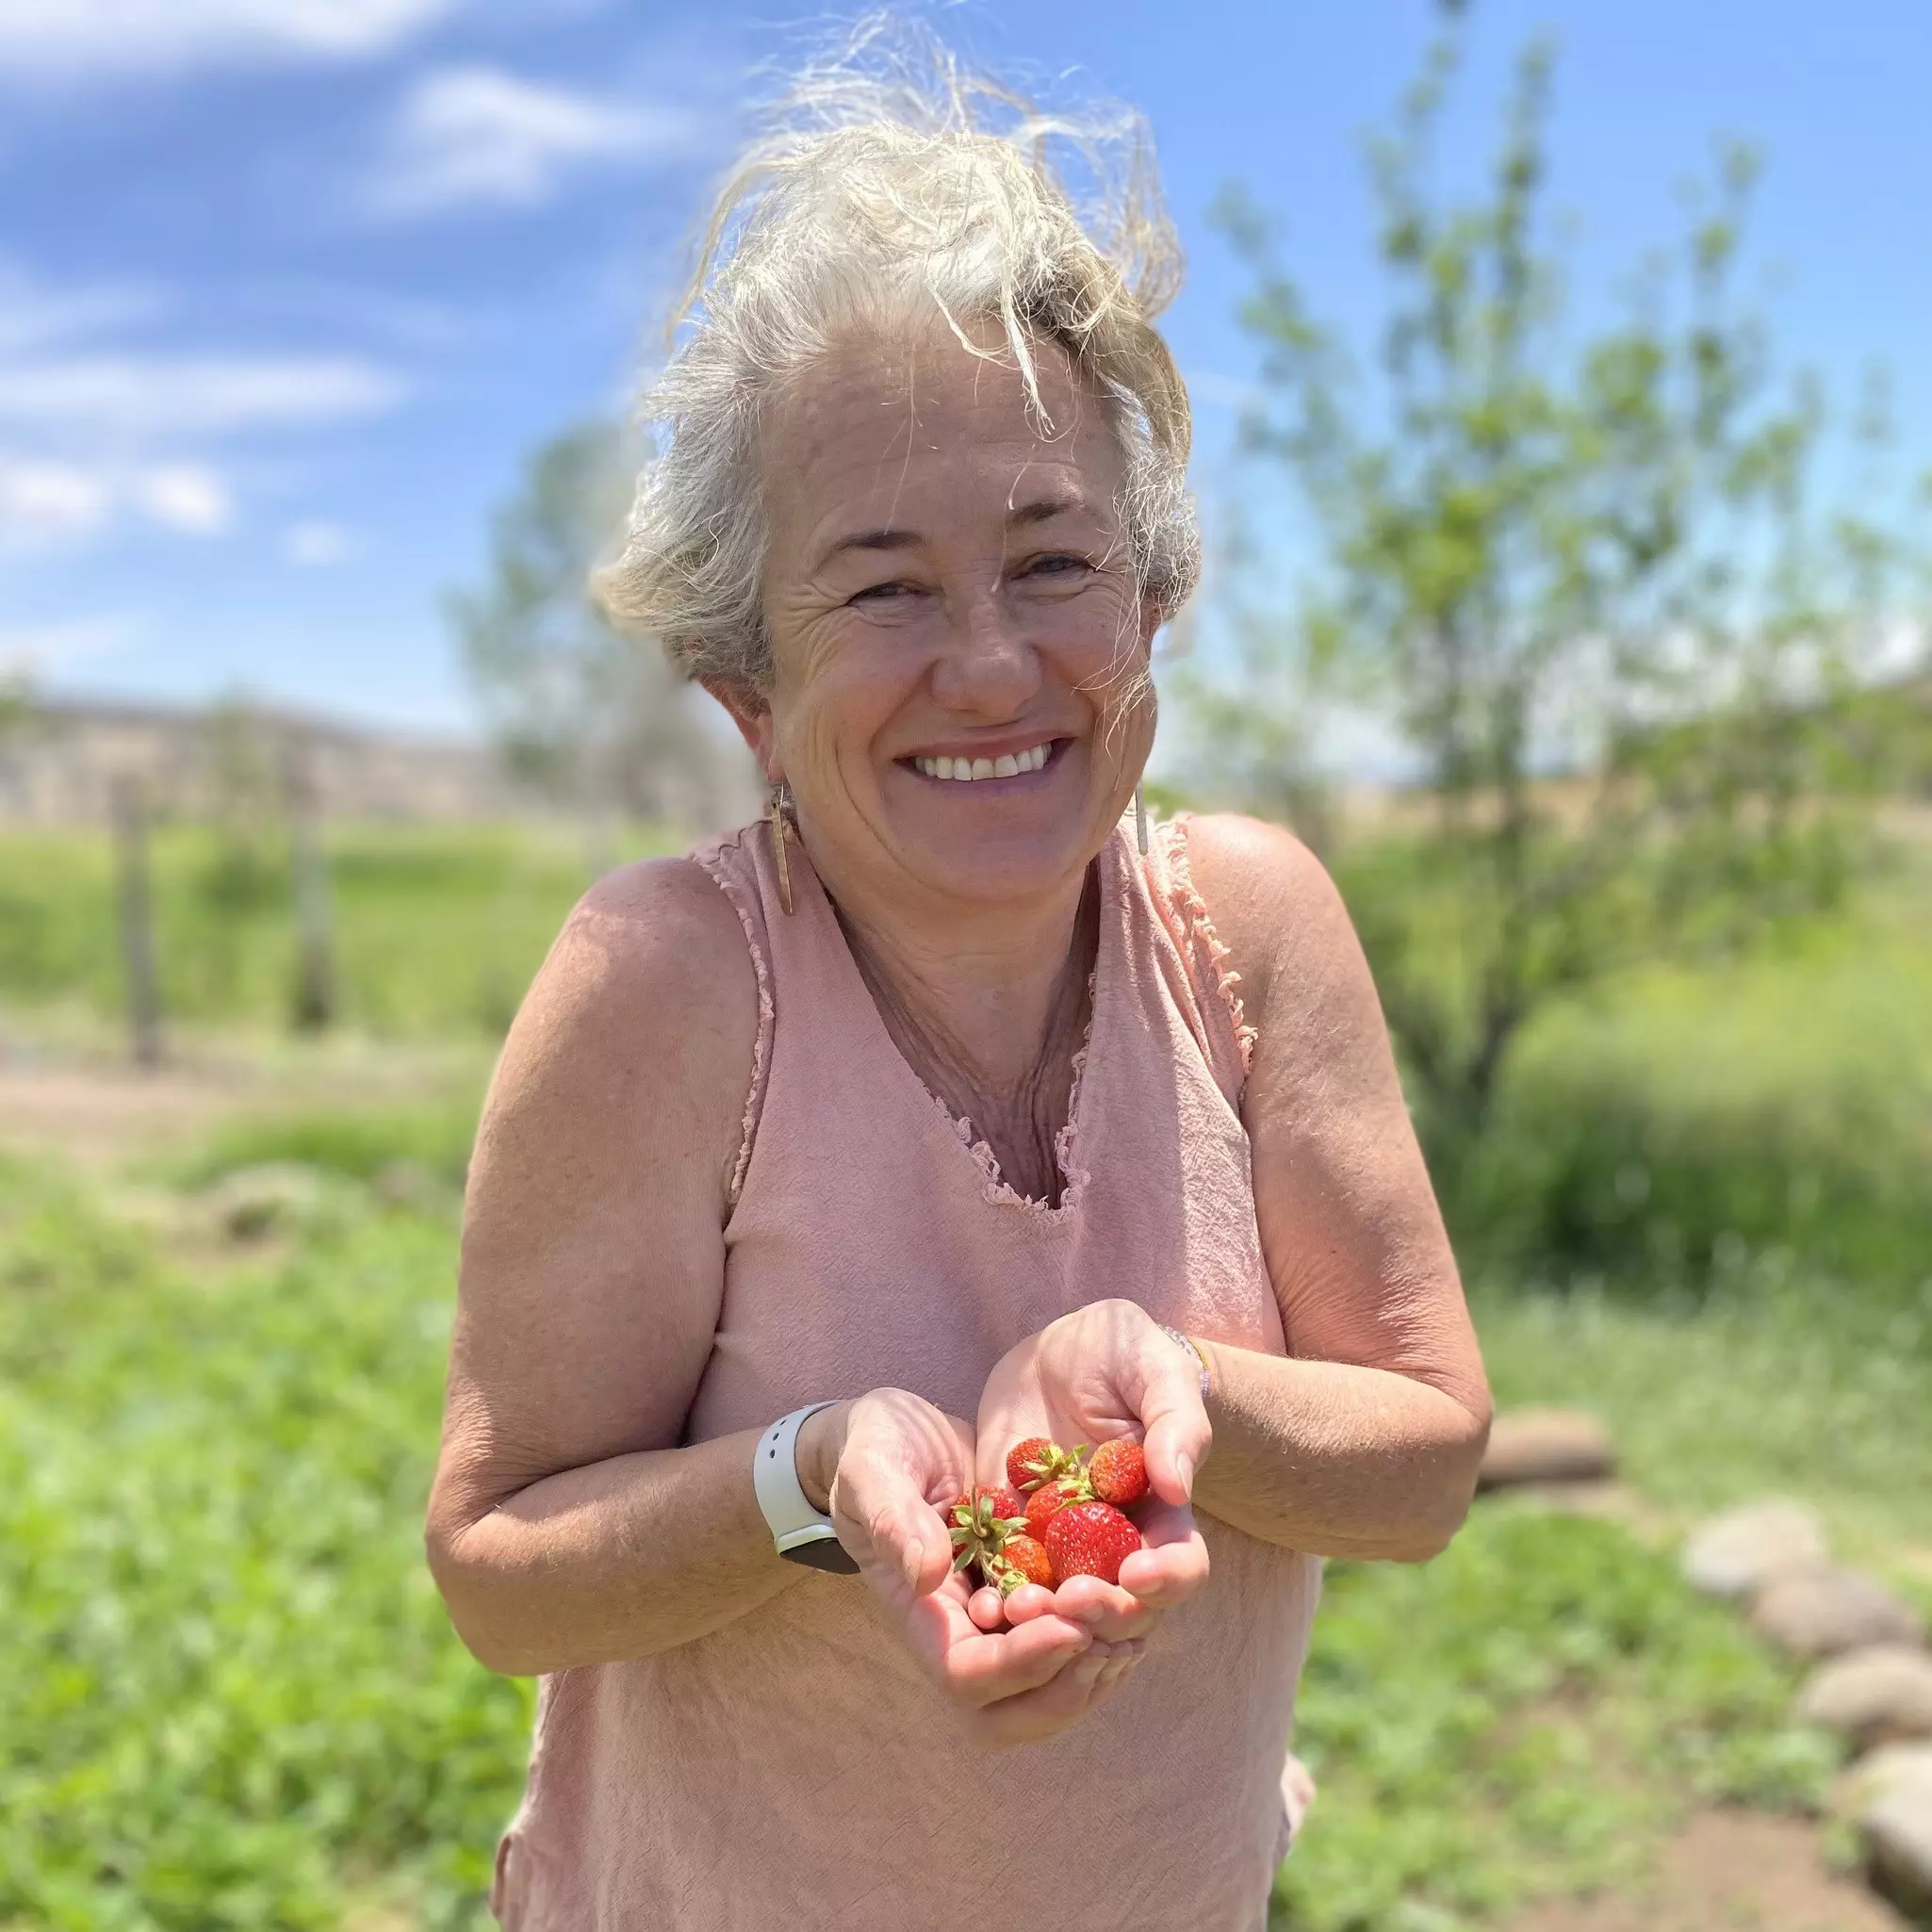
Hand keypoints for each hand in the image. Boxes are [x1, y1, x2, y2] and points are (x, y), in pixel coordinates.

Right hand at [805, 1388, 1143, 1747]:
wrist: (899, 1433)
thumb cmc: (876, 1449)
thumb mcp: (873, 1469)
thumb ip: (892, 1517)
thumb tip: (927, 1575)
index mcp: (924, 1615)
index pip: (968, 1676)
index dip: (1019, 1664)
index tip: (1068, 1624)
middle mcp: (965, 1632)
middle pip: (1013, 1713)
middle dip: (1065, 1688)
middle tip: (1108, 1640)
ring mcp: (1002, 1620)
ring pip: (1052, 1690)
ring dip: (1095, 1669)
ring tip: (1132, 1625)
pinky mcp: (1034, 1590)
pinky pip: (1075, 1643)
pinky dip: (1108, 1634)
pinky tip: (1137, 1600)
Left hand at [976, 1300, 1211, 1643]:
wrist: (1053, 1352)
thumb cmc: (1120, 1351)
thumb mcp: (1153, 1366)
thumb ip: (1174, 1420)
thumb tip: (1178, 1485)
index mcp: (1162, 1509)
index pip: (1180, 1564)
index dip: (1166, 1579)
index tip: (1135, 1573)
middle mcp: (1115, 1540)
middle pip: (1122, 1602)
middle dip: (1100, 1611)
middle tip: (1068, 1598)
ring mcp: (1061, 1544)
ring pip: (1061, 1606)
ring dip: (1045, 1619)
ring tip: (1019, 1607)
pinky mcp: (1010, 1534)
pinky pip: (1006, 1579)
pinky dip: (998, 1598)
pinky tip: (984, 1604)